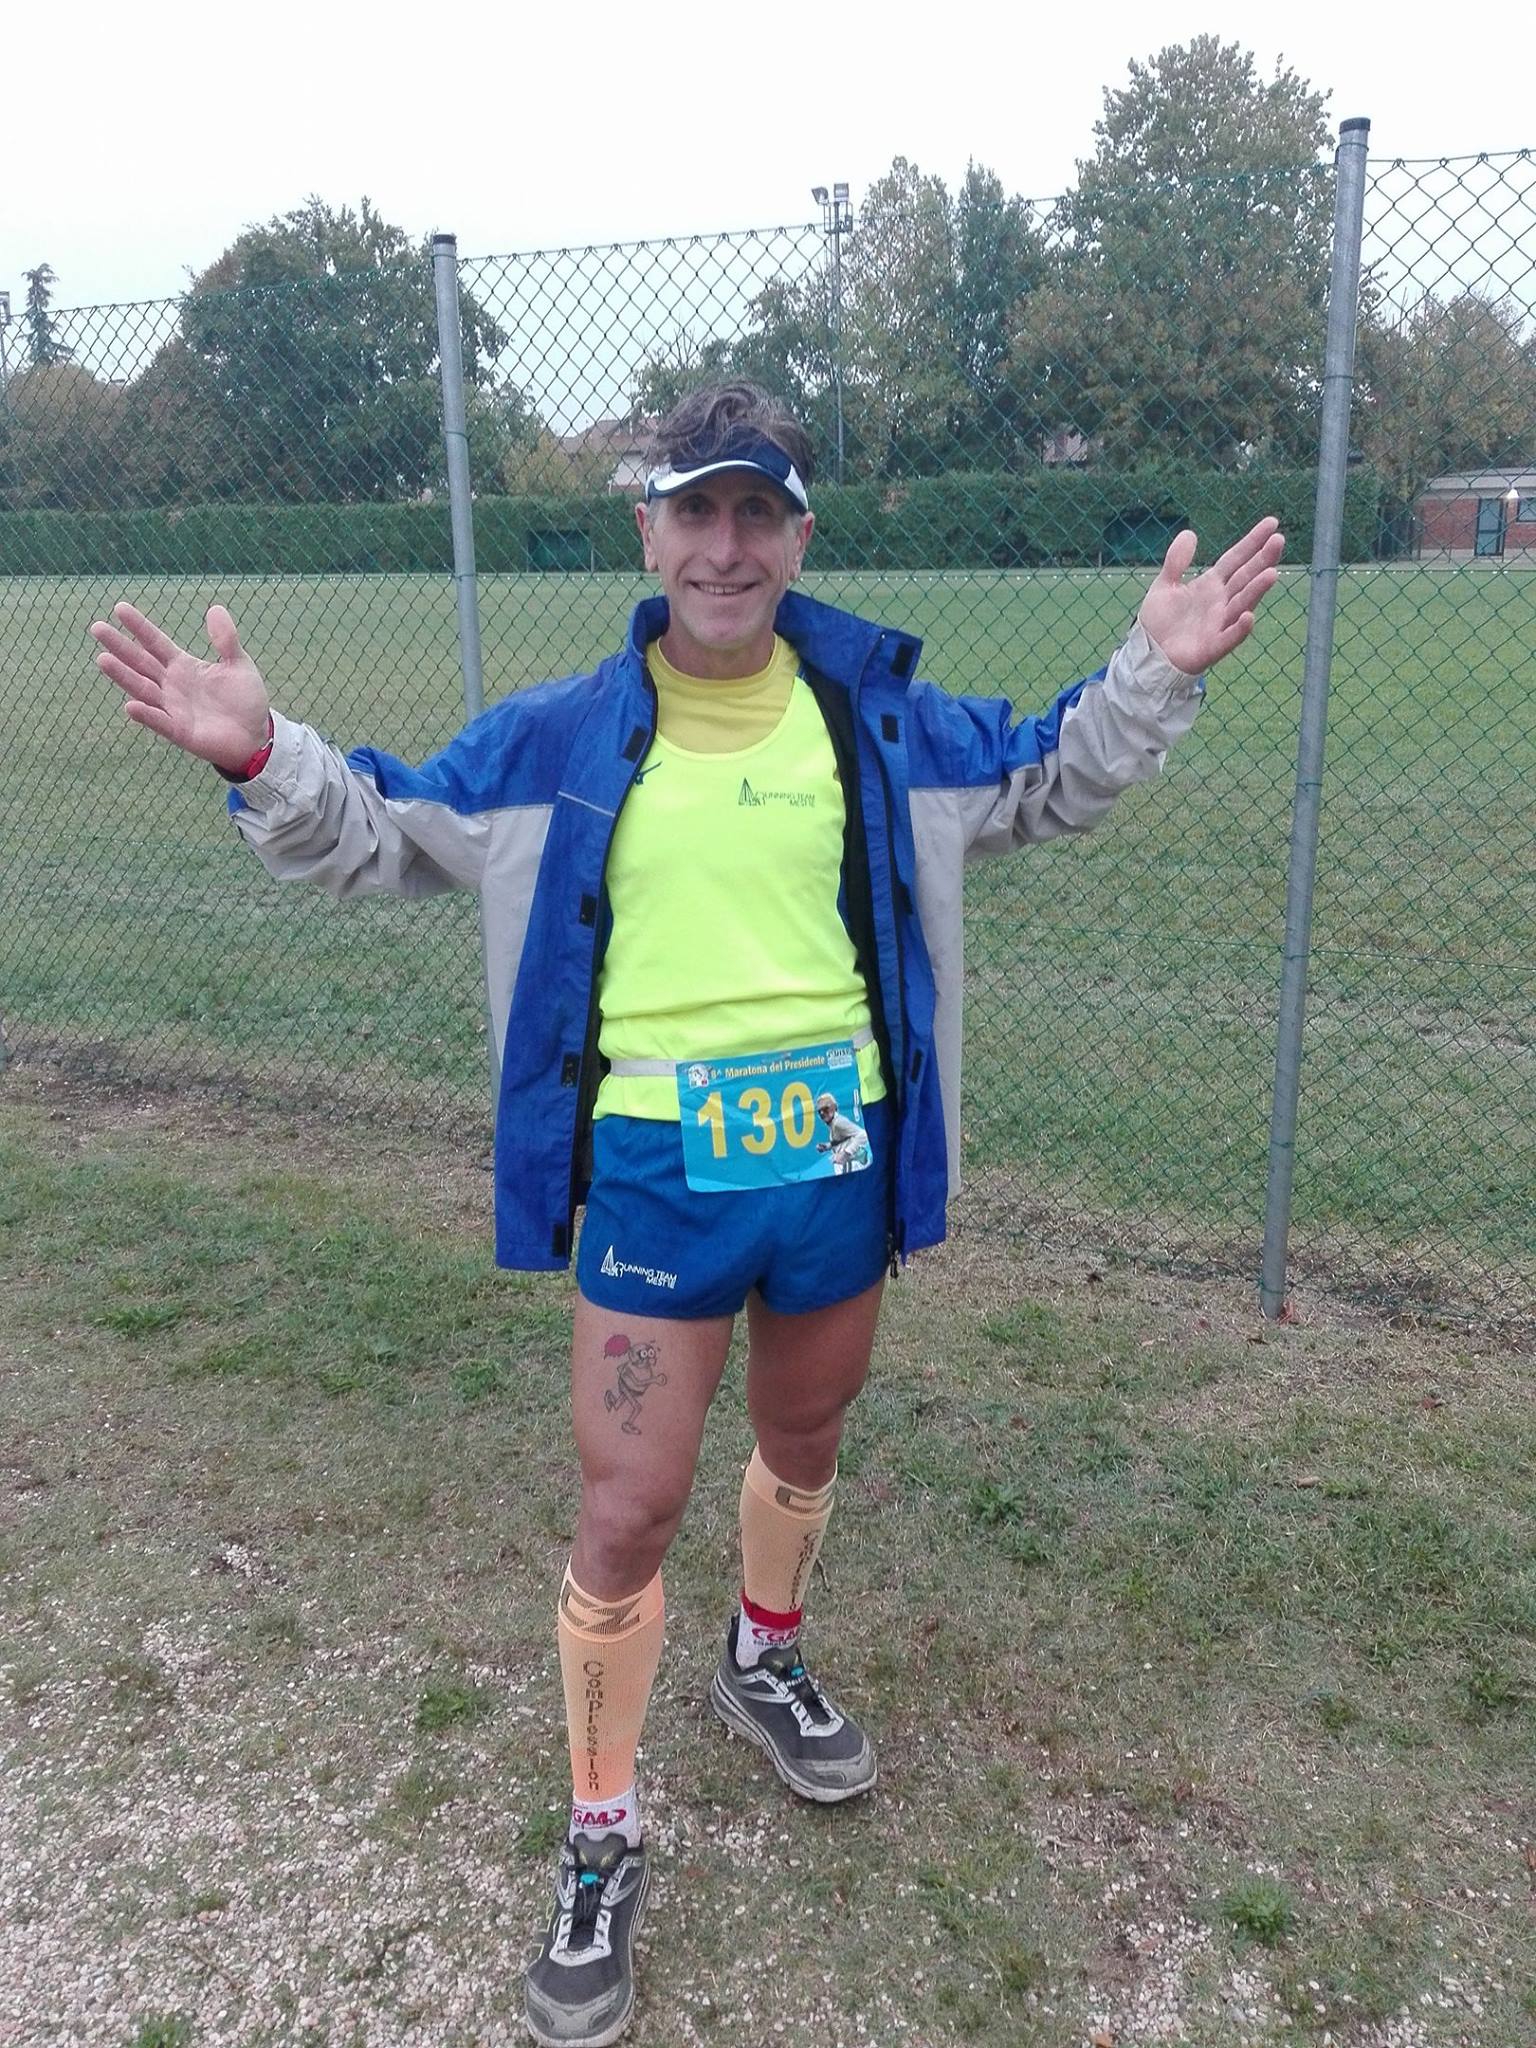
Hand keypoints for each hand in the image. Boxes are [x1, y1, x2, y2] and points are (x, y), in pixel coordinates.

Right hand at [90, 603, 271, 772]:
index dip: (139, 626)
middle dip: (119, 646)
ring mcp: (172, 708)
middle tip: (97, 628)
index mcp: (183, 666)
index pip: (155, 642)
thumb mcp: (239, 665)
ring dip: (123, 676)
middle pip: (140, 662)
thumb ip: (226, 640)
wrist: (256, 736)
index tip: (120, 608)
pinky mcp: (180, 732)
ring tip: (102, 659)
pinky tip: (131, 705)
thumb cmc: (245, 701)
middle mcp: (171, 685)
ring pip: (142, 689)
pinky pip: (160, 722)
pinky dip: (146, 715)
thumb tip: (215, 608)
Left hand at [1136, 517, 1284, 675]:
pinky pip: (1228, 638)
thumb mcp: (1164, 585)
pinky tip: (1249, 617)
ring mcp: (1219, 624)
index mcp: (1211, 585)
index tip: (1272, 523)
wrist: (1148, 654)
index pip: (1236, 559)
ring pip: (1242, 604)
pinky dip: (1239, 629)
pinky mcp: (1211, 647)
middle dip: (1262, 560)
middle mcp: (1221, 602)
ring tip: (1272, 573)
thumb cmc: (1160, 622)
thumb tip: (1190, 533)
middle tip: (1279, 540)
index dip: (1252, 542)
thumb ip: (1176, 561)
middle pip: (1245, 577)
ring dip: (1257, 590)